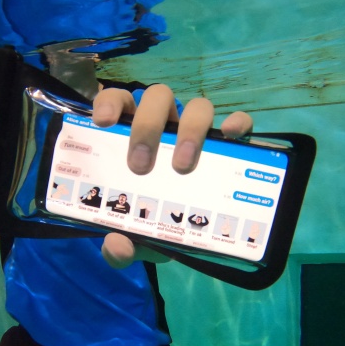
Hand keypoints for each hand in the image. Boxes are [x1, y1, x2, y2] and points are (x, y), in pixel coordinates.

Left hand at [92, 84, 252, 267]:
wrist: (191, 236)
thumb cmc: (156, 220)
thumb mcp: (136, 236)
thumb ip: (120, 246)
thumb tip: (117, 247)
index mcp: (135, 134)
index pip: (120, 101)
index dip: (109, 103)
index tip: (103, 122)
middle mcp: (167, 124)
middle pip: (158, 98)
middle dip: (146, 126)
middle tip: (140, 165)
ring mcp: (200, 130)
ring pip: (198, 107)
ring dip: (190, 129)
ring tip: (182, 164)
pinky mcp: (232, 143)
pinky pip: (240, 123)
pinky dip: (238, 124)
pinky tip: (230, 136)